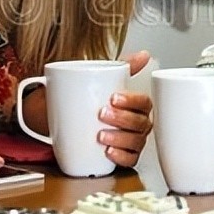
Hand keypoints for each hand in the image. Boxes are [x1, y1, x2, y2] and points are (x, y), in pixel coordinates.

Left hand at [98, 51, 153, 167]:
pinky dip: (120, 157)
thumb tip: (144, 54)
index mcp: (136, 106)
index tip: (113, 98)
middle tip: (102, 114)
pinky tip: (108, 152)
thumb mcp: (104, 81)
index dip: (131, 101)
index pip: (144, 103)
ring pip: (136, 143)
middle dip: (122, 119)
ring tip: (101, 135)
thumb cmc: (92, 101)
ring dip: (120, 139)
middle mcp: (137, 124)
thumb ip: (123, 67)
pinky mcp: (121, 156)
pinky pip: (129, 160)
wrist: (69, 122)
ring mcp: (131, 141)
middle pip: (141, 124)